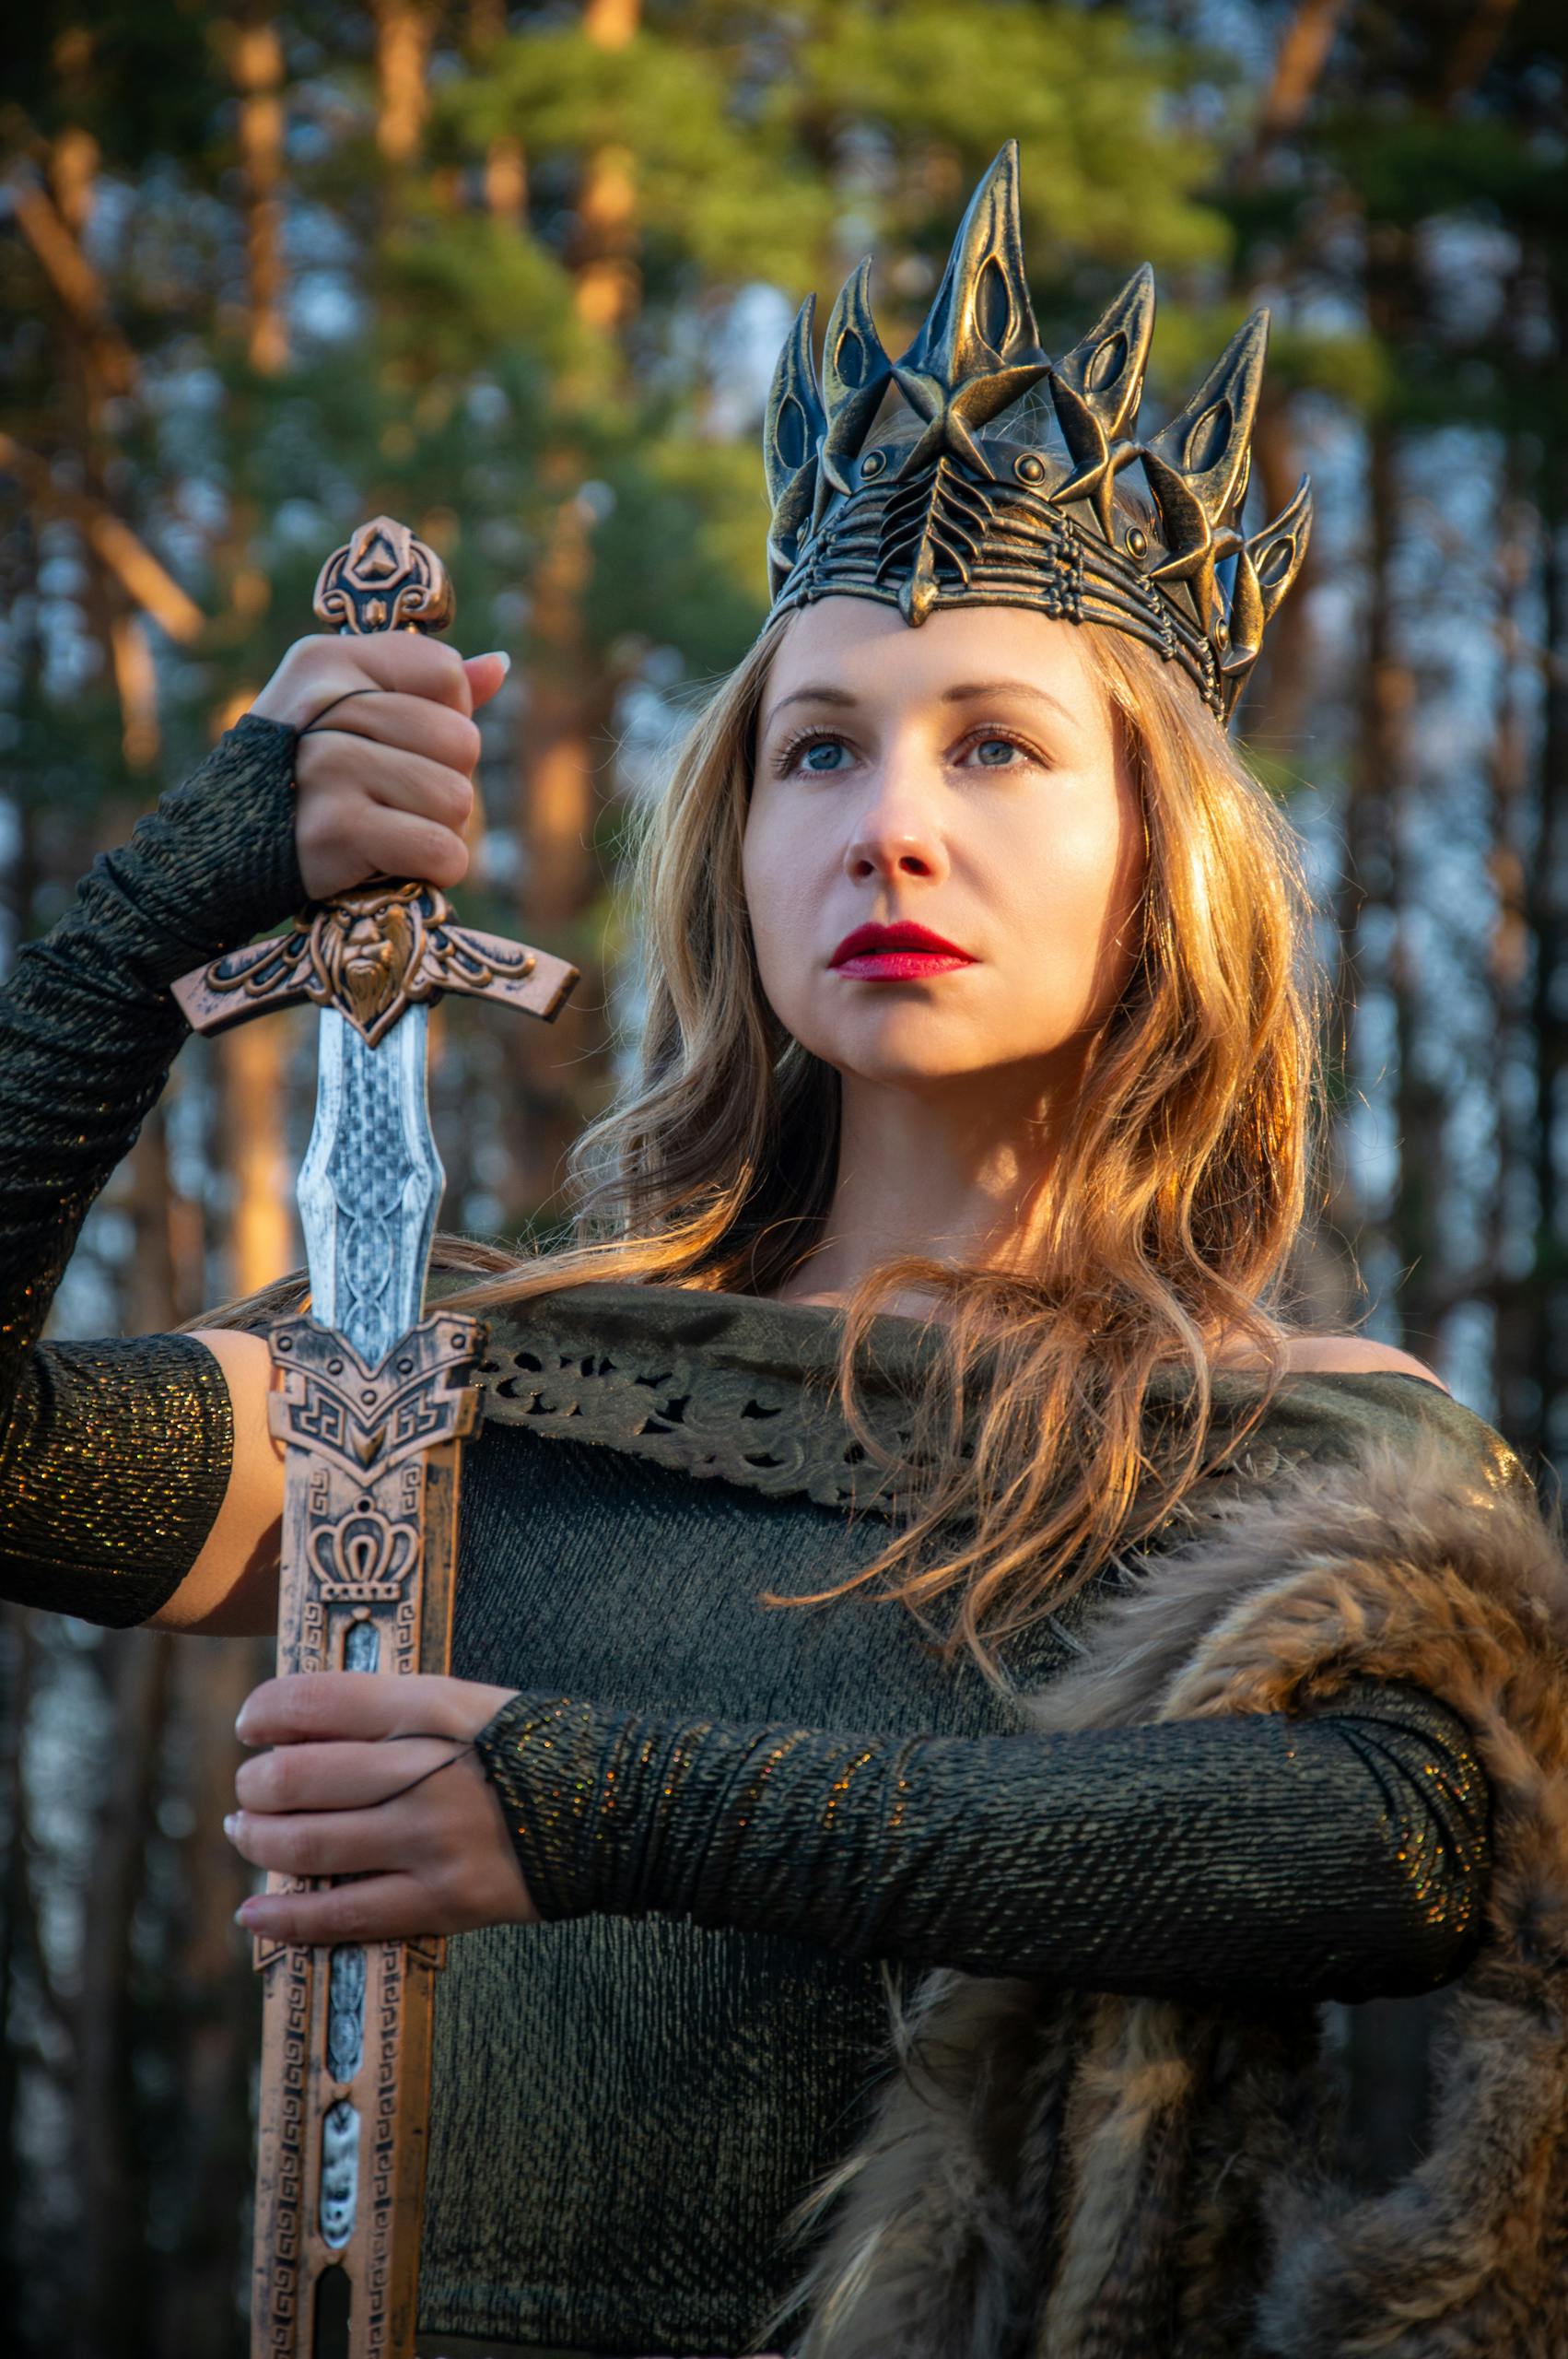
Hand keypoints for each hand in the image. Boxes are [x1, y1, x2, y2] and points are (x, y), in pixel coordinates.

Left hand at [226, 1671, 532, 1943]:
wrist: (618, 1809)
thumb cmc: (534, 1748)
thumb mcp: (468, 1703)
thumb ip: (392, 1711)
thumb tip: (300, 1724)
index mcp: (433, 1709)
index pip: (316, 1701)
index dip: (265, 1712)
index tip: (251, 1724)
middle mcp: (426, 1771)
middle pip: (297, 1776)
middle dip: (254, 1784)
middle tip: (249, 1787)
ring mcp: (433, 1840)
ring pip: (308, 1845)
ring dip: (258, 1840)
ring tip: (246, 1832)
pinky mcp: (445, 1900)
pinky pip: (346, 1914)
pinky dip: (287, 1917)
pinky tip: (256, 1912)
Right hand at [249, 633, 510, 900]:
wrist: (221, 852)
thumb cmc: (300, 778)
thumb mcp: (347, 714)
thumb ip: (424, 689)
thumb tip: (498, 666)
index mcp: (328, 661)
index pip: (446, 675)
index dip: (444, 717)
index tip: (399, 744)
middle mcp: (325, 705)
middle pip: (462, 741)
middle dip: (442, 782)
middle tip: (389, 799)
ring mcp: (328, 766)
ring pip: (457, 799)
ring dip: (436, 829)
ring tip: (384, 829)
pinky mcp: (337, 829)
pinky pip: (441, 850)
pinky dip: (435, 869)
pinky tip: (393, 863)